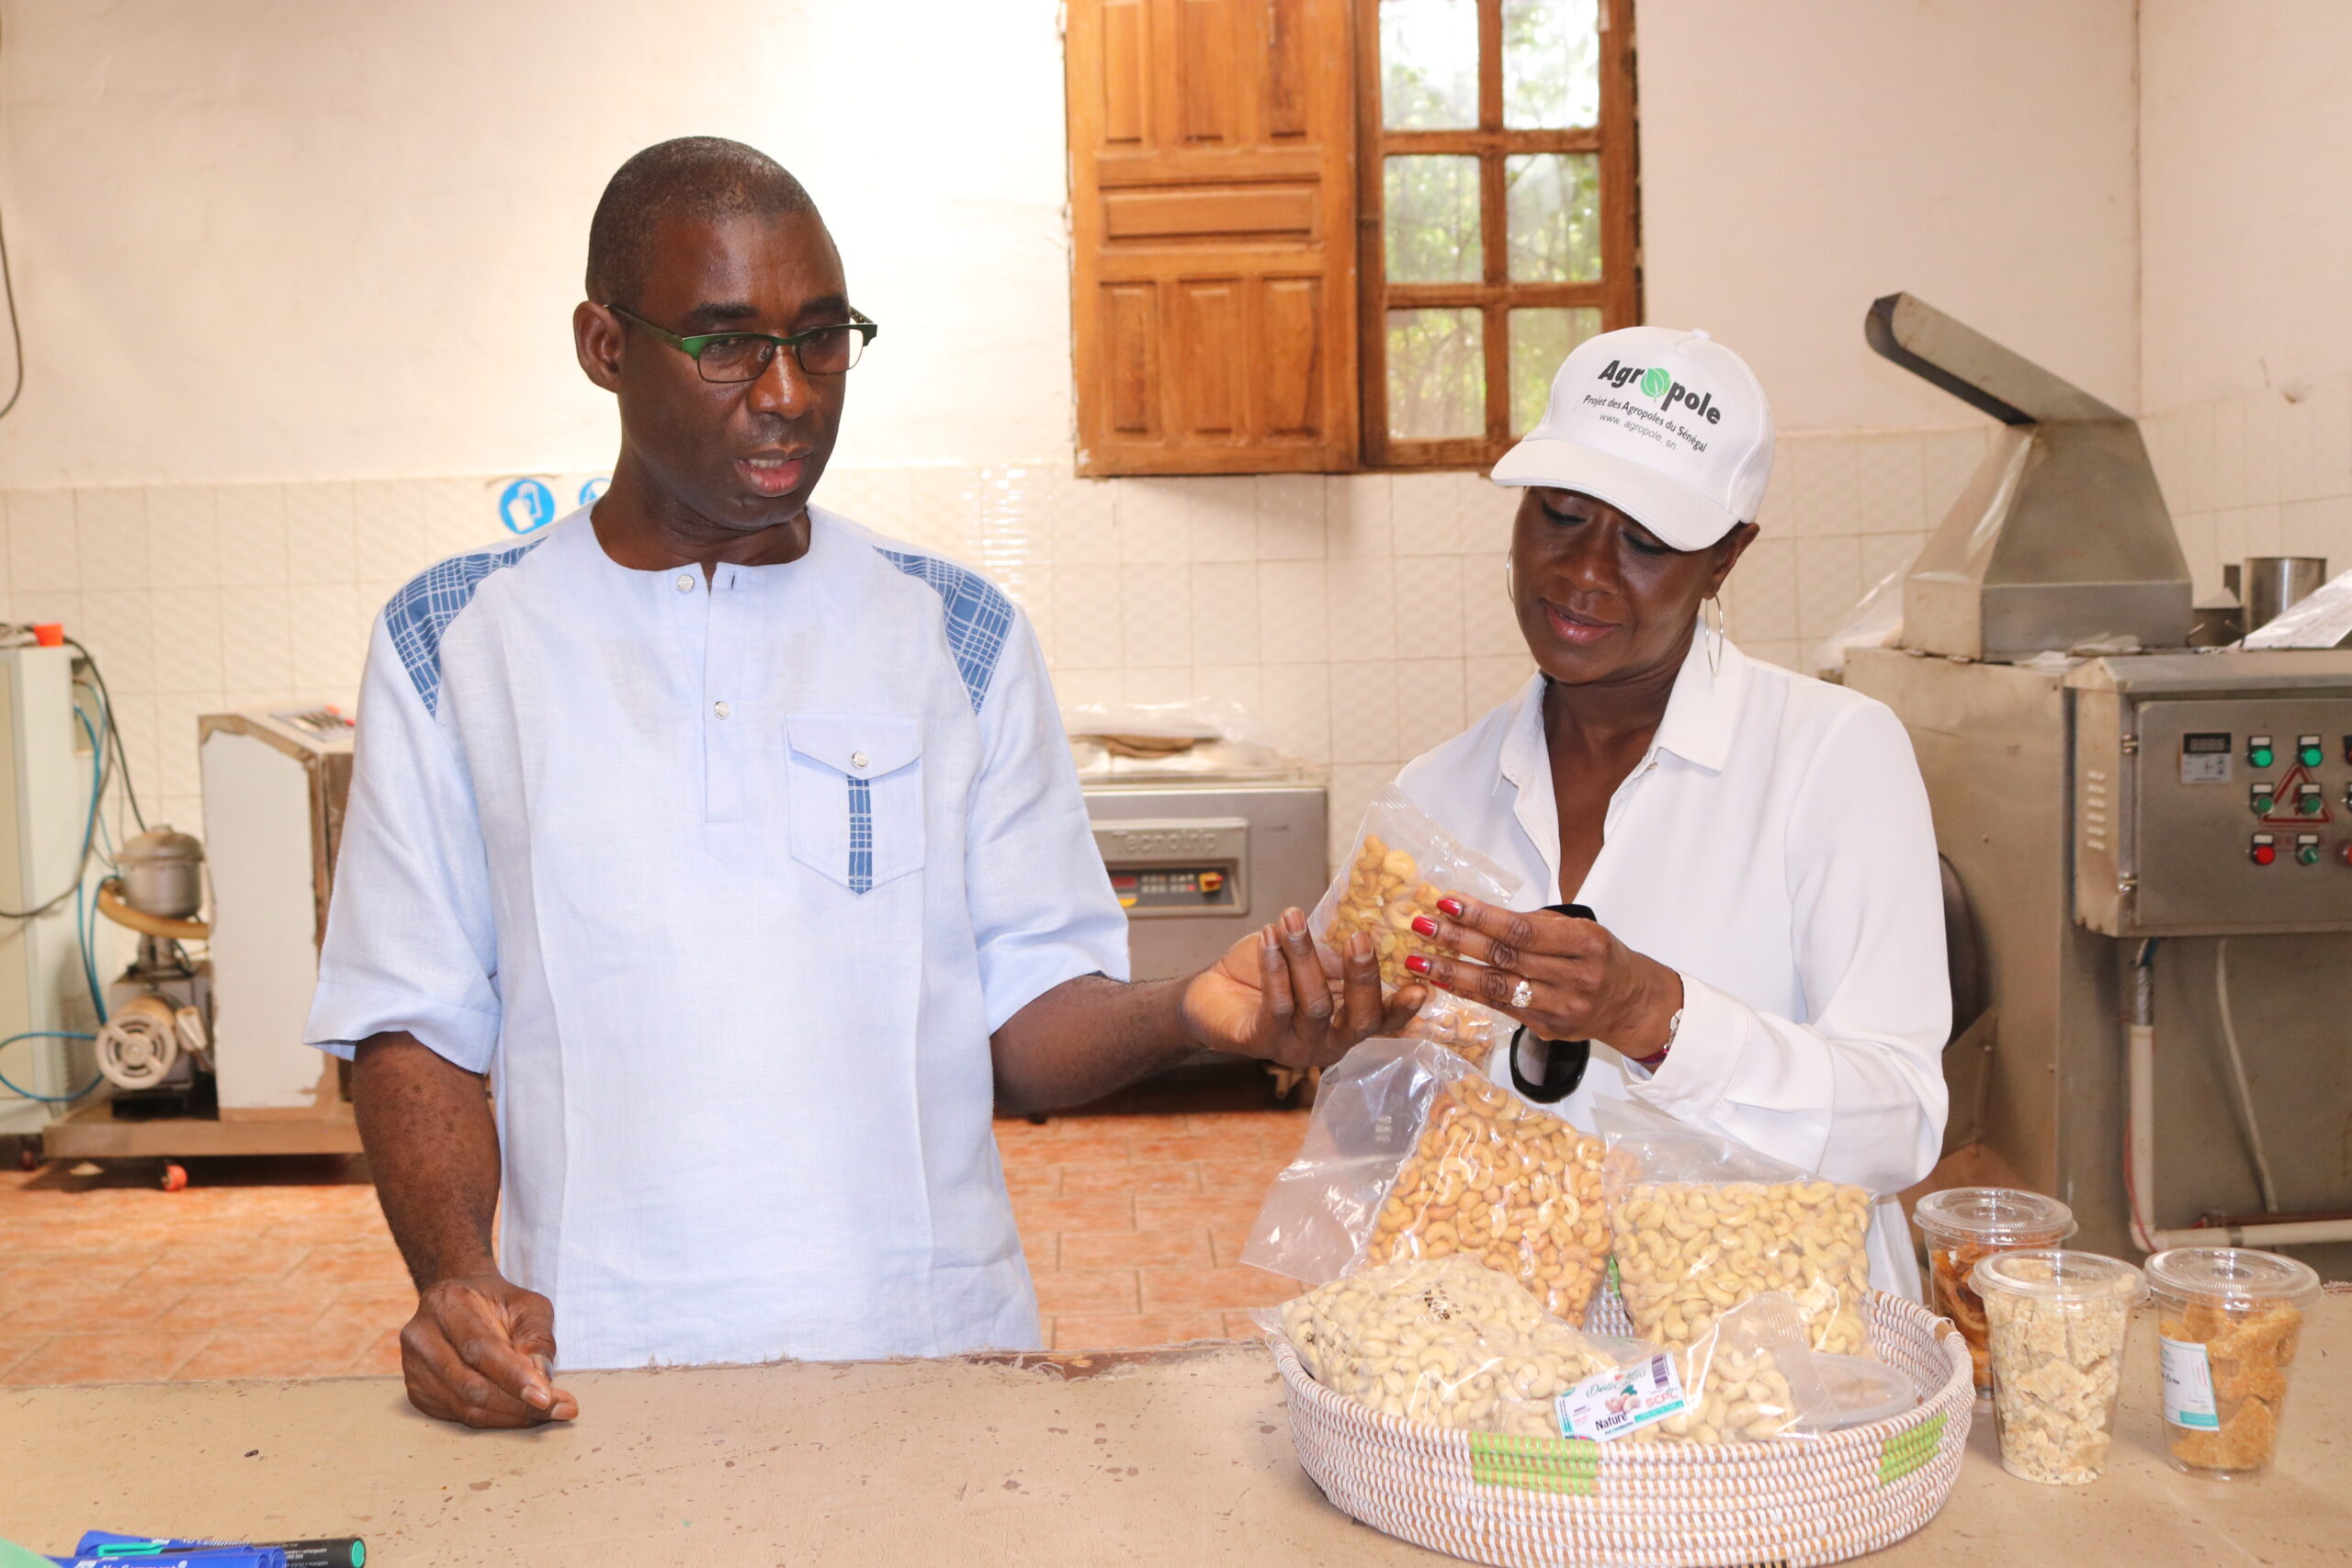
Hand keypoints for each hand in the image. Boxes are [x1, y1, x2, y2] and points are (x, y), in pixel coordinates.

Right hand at [399, 1272, 578, 1428]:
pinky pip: (457, 1415)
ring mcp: (414, 1366)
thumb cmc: (498, 1302)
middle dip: (518, 1404)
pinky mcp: (416, 1390)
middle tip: (559, 1409)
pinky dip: (492, 1419)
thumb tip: (541, 1379)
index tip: (546, 1397)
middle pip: (470, 1385)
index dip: (513, 1377)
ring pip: (464, 1407)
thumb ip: (537, 1337)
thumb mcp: (528, 1305)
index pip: (480, 1348)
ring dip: (509, 1416)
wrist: (460, 1300)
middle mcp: (422, 1335)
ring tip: (546, 1412)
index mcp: (448, 1303)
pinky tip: (517, 1411)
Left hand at [1181, 907, 1426, 1071]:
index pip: (1384, 1020)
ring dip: (1304, 956)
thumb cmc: (1266, 974)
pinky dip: (1275, 966)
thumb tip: (1358, 940)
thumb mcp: (1308, 960)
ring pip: (1315, 1004)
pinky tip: (1269, 937)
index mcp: (1348, 1022)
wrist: (1211, 993)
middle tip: (1359, 938)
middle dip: (1363, 976)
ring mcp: (1297, 1048)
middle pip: (1360, 1018)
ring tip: (1292, 918)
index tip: (1421, 987)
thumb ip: (1334, 957)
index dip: (1404, 1008)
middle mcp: (1329, 1043)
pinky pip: (1277, 1005)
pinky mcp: (1262, 1044)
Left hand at [1405, 896, 1680, 1055]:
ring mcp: (1562, 1008)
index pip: (1524, 930)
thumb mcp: (1582, 931)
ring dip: (1452, 972)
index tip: (1448, 902)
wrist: (1633, 1004)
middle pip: (1506, 958)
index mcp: (1586, 943)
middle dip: (1458, 940)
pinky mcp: (1548, 1029)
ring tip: (1417, 959)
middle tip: (1421, 926)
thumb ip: (1536, 925)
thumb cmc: (1601, 958)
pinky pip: (1500, 1008)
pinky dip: (1467, 992)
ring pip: (1498, 988)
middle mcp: (1576, 978)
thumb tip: (1475, 911)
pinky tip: (1441, 981)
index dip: (1483, 917)